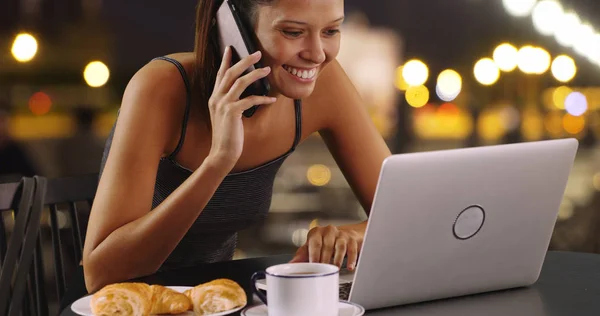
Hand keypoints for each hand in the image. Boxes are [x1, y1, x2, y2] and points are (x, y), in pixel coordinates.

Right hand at [207, 47, 276, 168]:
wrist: (222, 152)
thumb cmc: (228, 135)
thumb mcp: (227, 115)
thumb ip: (232, 102)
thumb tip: (247, 92)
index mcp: (214, 97)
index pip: (220, 74)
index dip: (226, 60)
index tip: (231, 48)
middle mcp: (216, 98)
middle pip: (230, 73)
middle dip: (244, 61)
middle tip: (257, 53)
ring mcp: (223, 105)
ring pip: (240, 82)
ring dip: (255, 74)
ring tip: (267, 69)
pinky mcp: (232, 112)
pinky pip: (250, 99)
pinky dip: (262, 98)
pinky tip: (272, 99)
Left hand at [290, 225, 363, 270]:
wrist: (343, 235)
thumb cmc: (325, 242)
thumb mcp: (312, 246)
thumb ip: (302, 255)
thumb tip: (292, 264)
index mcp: (316, 232)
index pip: (315, 243)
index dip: (314, 255)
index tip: (313, 265)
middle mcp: (329, 231)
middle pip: (327, 246)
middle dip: (325, 260)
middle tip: (323, 271)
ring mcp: (341, 235)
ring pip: (340, 247)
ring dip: (337, 259)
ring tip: (335, 269)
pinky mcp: (352, 240)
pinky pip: (352, 250)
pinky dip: (351, 259)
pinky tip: (350, 267)